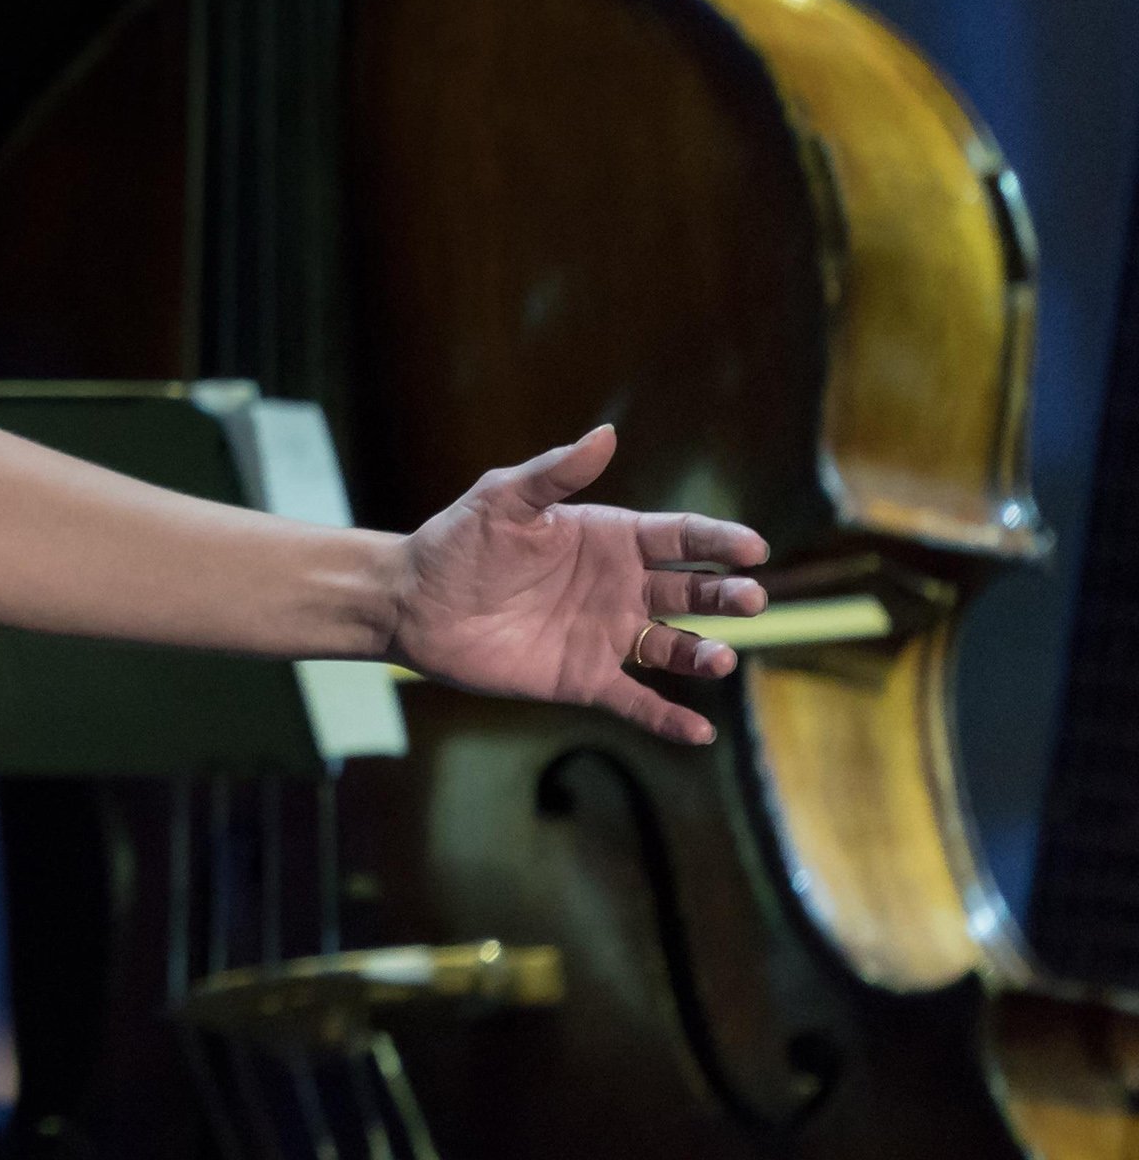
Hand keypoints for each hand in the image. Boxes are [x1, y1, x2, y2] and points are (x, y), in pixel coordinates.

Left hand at [389, 426, 767, 744]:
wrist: (415, 601)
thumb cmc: (458, 542)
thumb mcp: (504, 499)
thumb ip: (556, 472)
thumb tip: (605, 433)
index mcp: (611, 539)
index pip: (681, 537)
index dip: (719, 541)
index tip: (752, 548)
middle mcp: (621, 587)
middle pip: (692, 592)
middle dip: (727, 596)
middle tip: (750, 599)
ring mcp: (607, 634)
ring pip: (674, 648)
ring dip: (703, 655)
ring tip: (718, 659)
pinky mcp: (585, 678)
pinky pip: (637, 701)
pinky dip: (669, 719)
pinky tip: (700, 733)